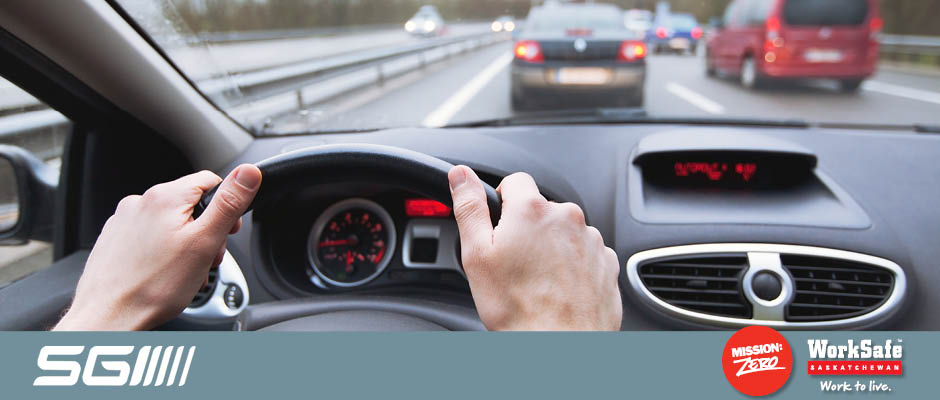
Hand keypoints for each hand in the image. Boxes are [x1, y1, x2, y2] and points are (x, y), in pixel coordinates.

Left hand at [54, 165, 261, 330]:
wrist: (108, 317)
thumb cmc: (154, 286)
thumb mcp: (205, 241)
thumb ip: (229, 203)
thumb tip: (249, 173)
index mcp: (165, 196)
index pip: (210, 181)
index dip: (227, 207)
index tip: (228, 232)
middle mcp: (140, 202)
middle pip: (190, 205)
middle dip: (205, 231)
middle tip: (206, 260)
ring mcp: (124, 221)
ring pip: (170, 223)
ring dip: (186, 245)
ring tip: (185, 273)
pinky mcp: (115, 240)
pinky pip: (150, 238)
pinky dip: (163, 253)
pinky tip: (164, 274)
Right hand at [448, 166, 621, 330]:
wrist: (561, 345)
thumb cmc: (517, 308)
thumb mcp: (477, 255)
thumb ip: (470, 207)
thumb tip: (460, 174)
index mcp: (532, 209)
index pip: (515, 181)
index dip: (502, 203)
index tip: (499, 228)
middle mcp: (568, 217)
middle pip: (541, 209)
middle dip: (527, 229)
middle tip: (514, 264)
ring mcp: (591, 240)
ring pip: (564, 232)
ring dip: (551, 247)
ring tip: (537, 281)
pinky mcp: (607, 262)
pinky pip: (585, 253)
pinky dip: (572, 265)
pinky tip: (558, 288)